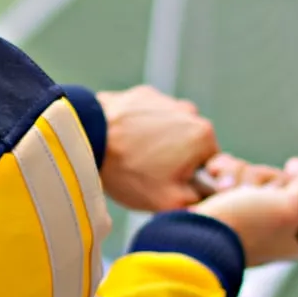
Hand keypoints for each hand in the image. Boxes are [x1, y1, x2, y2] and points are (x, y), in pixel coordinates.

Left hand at [97, 85, 219, 211]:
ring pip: (168, 130)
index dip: (190, 180)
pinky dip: (138, 129)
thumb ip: (199, 201)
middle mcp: (189, 111)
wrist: (86, 138)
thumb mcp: (168, 201)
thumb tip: (211, 197)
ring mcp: (164, 100)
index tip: (168, 184)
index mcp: (204, 136)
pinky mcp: (141, 95)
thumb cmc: (128, 171)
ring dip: (156, 143)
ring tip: (131, 158)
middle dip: (174, 160)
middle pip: (189, 146)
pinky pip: (147, 117)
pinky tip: (121, 142)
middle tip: (146, 173)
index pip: (209, 164)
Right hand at [196, 157, 297, 265]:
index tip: (280, 192)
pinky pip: (230, 173)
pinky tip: (215, 177)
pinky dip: (222, 171)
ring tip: (225, 190)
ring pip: (253, 174)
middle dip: (261, 179)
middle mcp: (271, 225)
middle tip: (249, 196)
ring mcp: (245, 213)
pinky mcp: (221, 202)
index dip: (294, 186)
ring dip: (239, 174)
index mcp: (294, 236)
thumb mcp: (290, 208)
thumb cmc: (243, 225)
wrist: (193, 235)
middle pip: (278, 180)